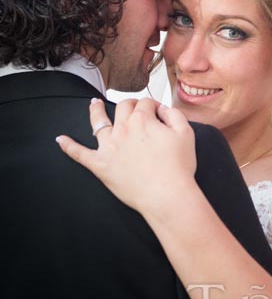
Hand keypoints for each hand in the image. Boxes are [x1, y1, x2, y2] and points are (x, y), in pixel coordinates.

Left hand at [56, 98, 197, 220]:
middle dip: (131, 104)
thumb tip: (162, 109)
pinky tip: (60, 140)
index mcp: (142, 120)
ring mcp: (109, 147)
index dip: (155, 106)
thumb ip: (174, 114)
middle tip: (136, 108)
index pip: (146, 103)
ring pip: (98, 123)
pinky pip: (80, 154)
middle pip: (123, 107)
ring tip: (93, 104)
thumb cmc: (178, 167)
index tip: (160, 114)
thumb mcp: (185, 133)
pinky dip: (69, 146)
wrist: (166, 195)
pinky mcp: (101, 166)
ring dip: (95, 111)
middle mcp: (122, 129)